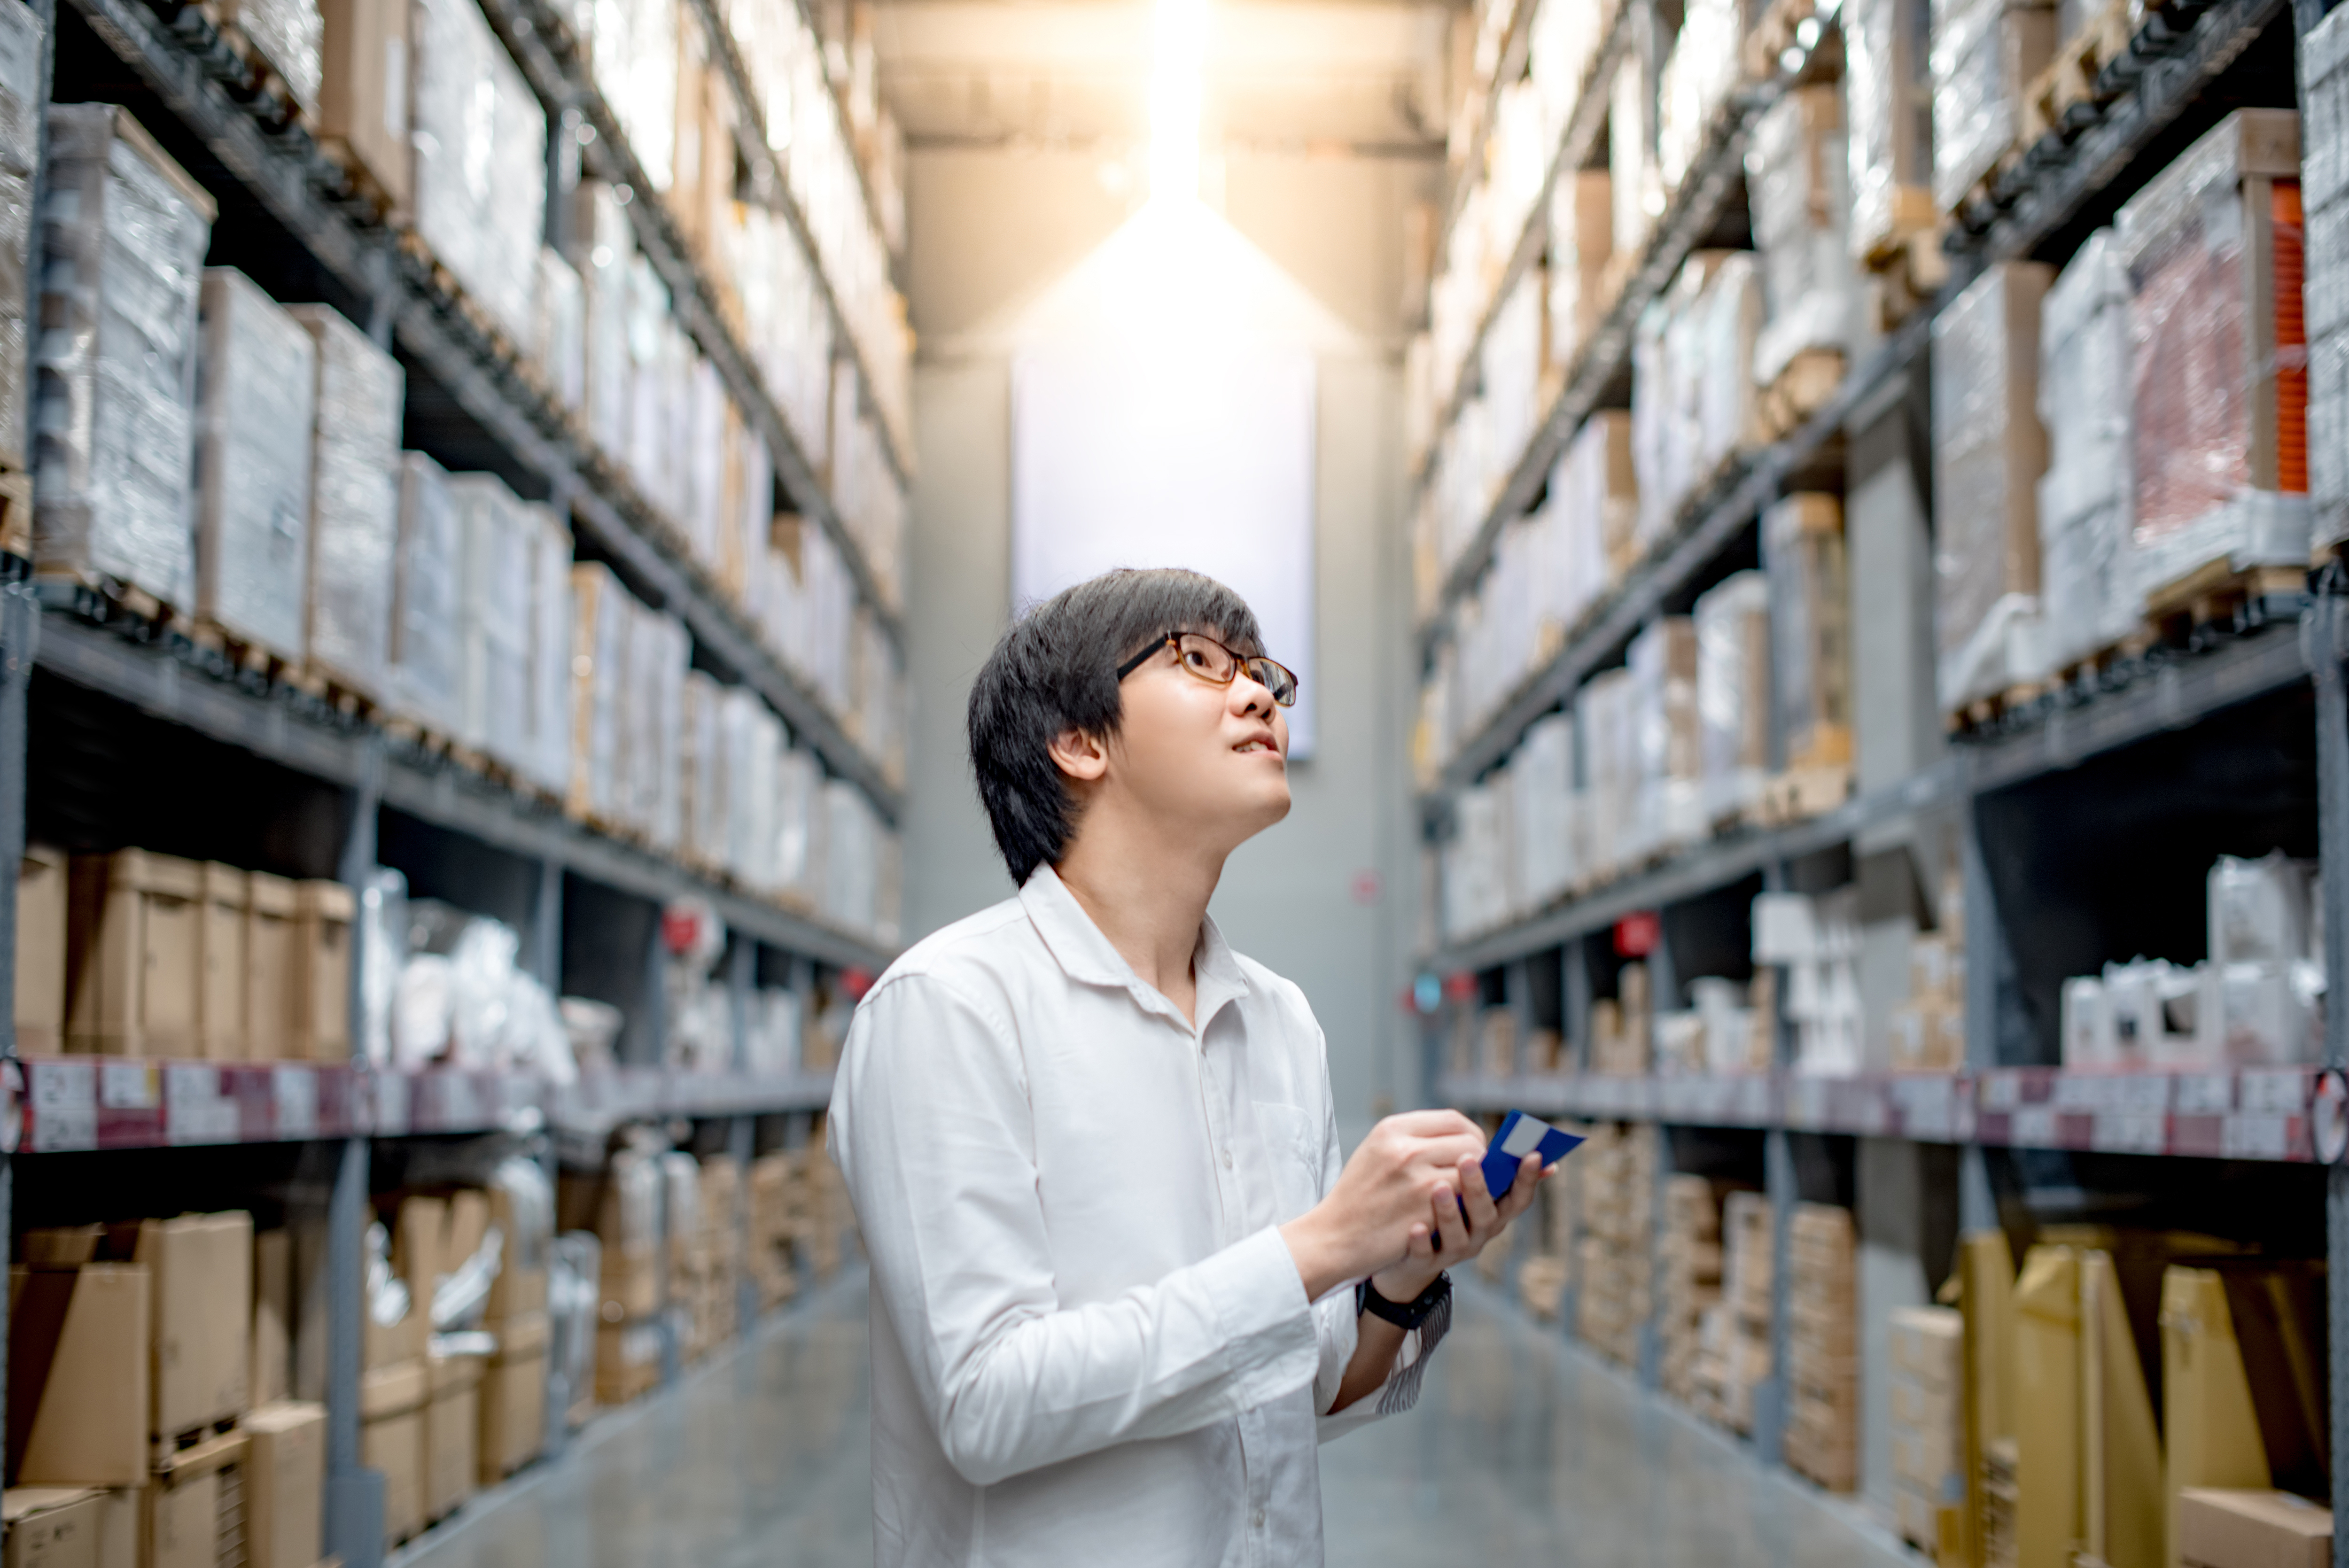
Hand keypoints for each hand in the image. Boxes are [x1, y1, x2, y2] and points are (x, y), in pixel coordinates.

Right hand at [1279, 1110, 1485, 1300]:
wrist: (1334, 1235)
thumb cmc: (1358, 1194)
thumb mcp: (1377, 1150)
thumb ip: (1415, 1138)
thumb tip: (1461, 1137)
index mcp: (1394, 1129)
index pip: (1454, 1120)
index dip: (1471, 1135)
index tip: (1472, 1150)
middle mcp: (1407, 1150)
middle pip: (1471, 1145)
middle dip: (1479, 1162)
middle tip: (1469, 1178)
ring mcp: (1419, 1181)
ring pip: (1473, 1175)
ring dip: (1472, 1187)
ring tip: (1460, 1194)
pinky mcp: (1427, 1212)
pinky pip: (1463, 1202)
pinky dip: (1461, 1207)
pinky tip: (1447, 1213)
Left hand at [1370, 1150, 1545, 1303]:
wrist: (1413, 1252)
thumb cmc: (1450, 1207)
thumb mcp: (1474, 1191)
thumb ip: (1496, 1172)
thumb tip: (1539, 1152)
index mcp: (1494, 1213)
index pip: (1518, 1198)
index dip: (1527, 1179)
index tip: (1532, 1155)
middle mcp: (1479, 1234)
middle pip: (1486, 1216)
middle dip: (1479, 1189)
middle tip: (1467, 1160)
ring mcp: (1454, 1250)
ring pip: (1458, 1237)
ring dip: (1450, 1213)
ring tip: (1438, 1187)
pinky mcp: (1425, 1262)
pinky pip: (1425, 1256)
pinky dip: (1422, 1243)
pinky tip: (1415, 1227)